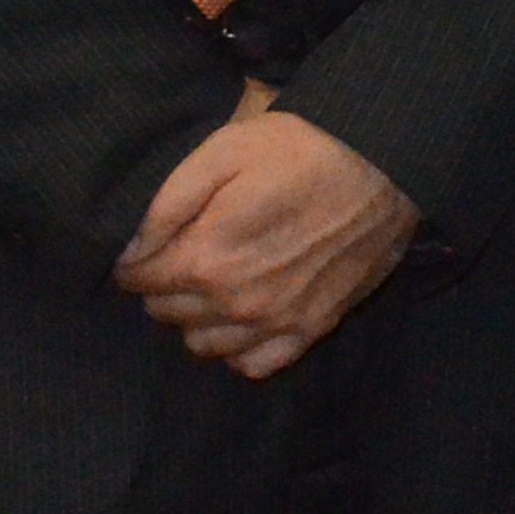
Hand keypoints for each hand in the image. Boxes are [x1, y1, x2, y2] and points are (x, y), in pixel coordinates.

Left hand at [115, 79, 420, 377]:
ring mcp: (277, 322)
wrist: (386, 162)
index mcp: (207, 258)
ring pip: (202, 343)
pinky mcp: (312, 328)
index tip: (149, 239)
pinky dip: (240, 347)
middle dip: (164, 282)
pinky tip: (247, 312)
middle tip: (185, 248)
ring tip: (216, 277)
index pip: (136, 279)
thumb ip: (167, 203)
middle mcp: (236, 303)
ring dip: (197, 315)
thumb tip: (129, 248)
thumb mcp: (224, 150)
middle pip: (166, 312)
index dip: (134, 256)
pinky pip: (254, 364)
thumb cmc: (302, 149)